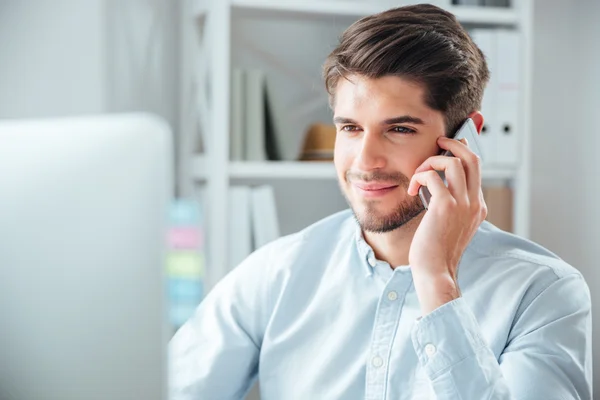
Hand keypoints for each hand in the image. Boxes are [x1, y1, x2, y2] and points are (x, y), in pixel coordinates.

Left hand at [407, 136, 486, 314]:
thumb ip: (449, 206)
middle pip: (473, 159)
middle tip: (438, 142)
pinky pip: (433, 177)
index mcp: (478, 207)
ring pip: (454, 162)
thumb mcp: (450, 226)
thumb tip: (436, 185)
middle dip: (454, 144)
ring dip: (431, 162)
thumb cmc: (436, 251)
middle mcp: (475, 203)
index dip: (462, 153)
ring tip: (418, 174)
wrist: (435, 272)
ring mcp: (463, 204)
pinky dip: (419, 177)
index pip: (476, 170)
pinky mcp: (445, 206)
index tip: (448, 146)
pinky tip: (412, 190)